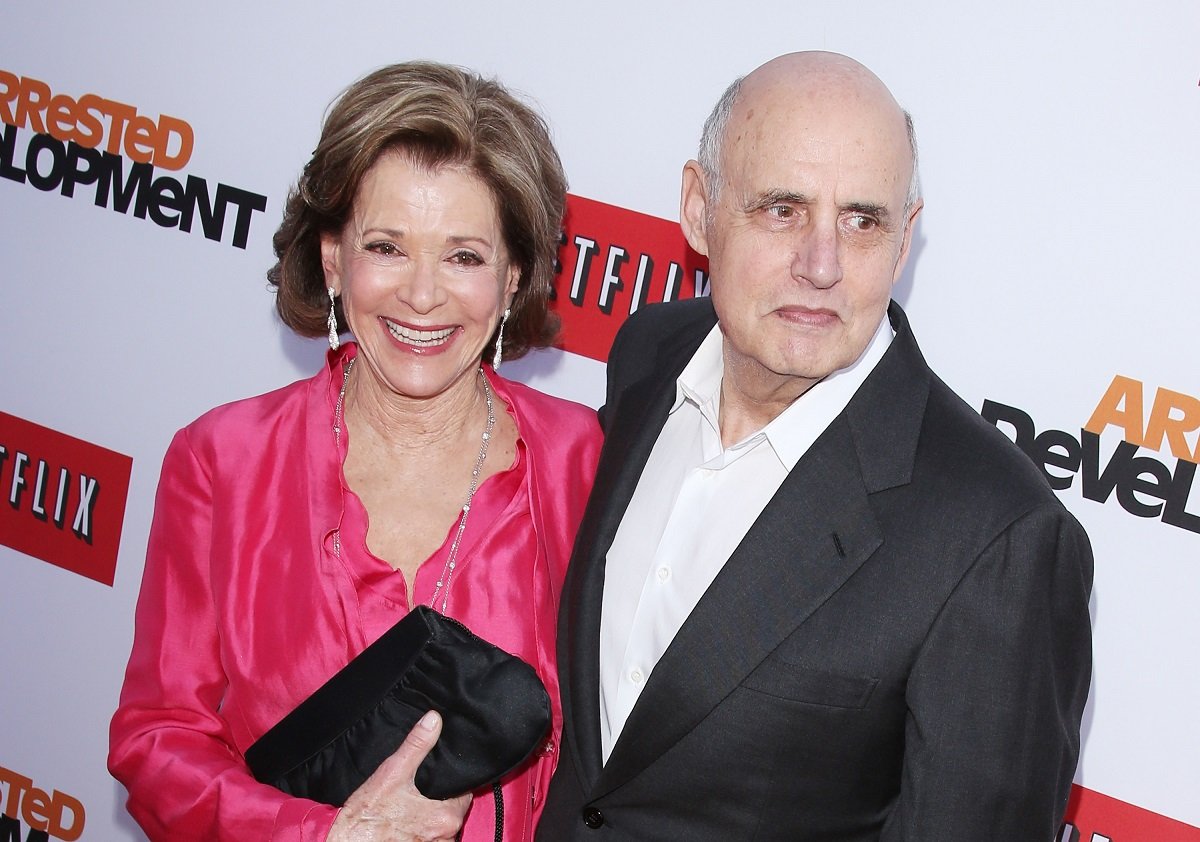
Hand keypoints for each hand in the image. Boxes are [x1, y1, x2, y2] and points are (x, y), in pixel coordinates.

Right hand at [328, 711, 471, 841]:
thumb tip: (433, 720)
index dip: (453, 781)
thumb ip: (416, 745)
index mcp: (446, 816)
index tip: (440, 775)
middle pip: (453, 809)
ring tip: (412, 805)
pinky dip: (421, 830)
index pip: (465, 792)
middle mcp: (446, 836)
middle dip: (440, 798)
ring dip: (430, 816)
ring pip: (441, 826)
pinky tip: (406, 821)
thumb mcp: (392, 773)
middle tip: (421, 788)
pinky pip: (429, 839)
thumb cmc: (366, 817)